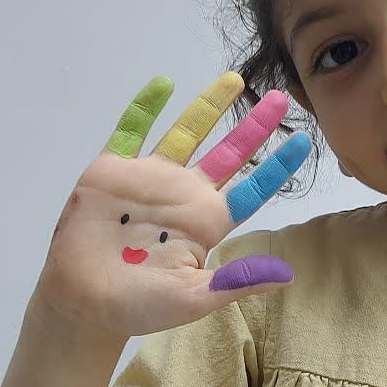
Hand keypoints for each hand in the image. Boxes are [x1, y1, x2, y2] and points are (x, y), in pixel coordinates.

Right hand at [30, 72, 310, 339]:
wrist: (82, 304)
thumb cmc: (138, 307)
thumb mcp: (194, 298)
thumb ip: (236, 281)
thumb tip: (287, 275)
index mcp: (207, 222)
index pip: (251, 189)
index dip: (276, 166)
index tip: (304, 140)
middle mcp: (184, 194)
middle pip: (227, 153)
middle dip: (252, 126)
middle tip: (278, 98)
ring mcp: (149, 179)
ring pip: (186, 133)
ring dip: (208, 106)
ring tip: (234, 79)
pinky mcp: (112, 170)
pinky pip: (131, 129)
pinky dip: (145, 107)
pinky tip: (163, 84)